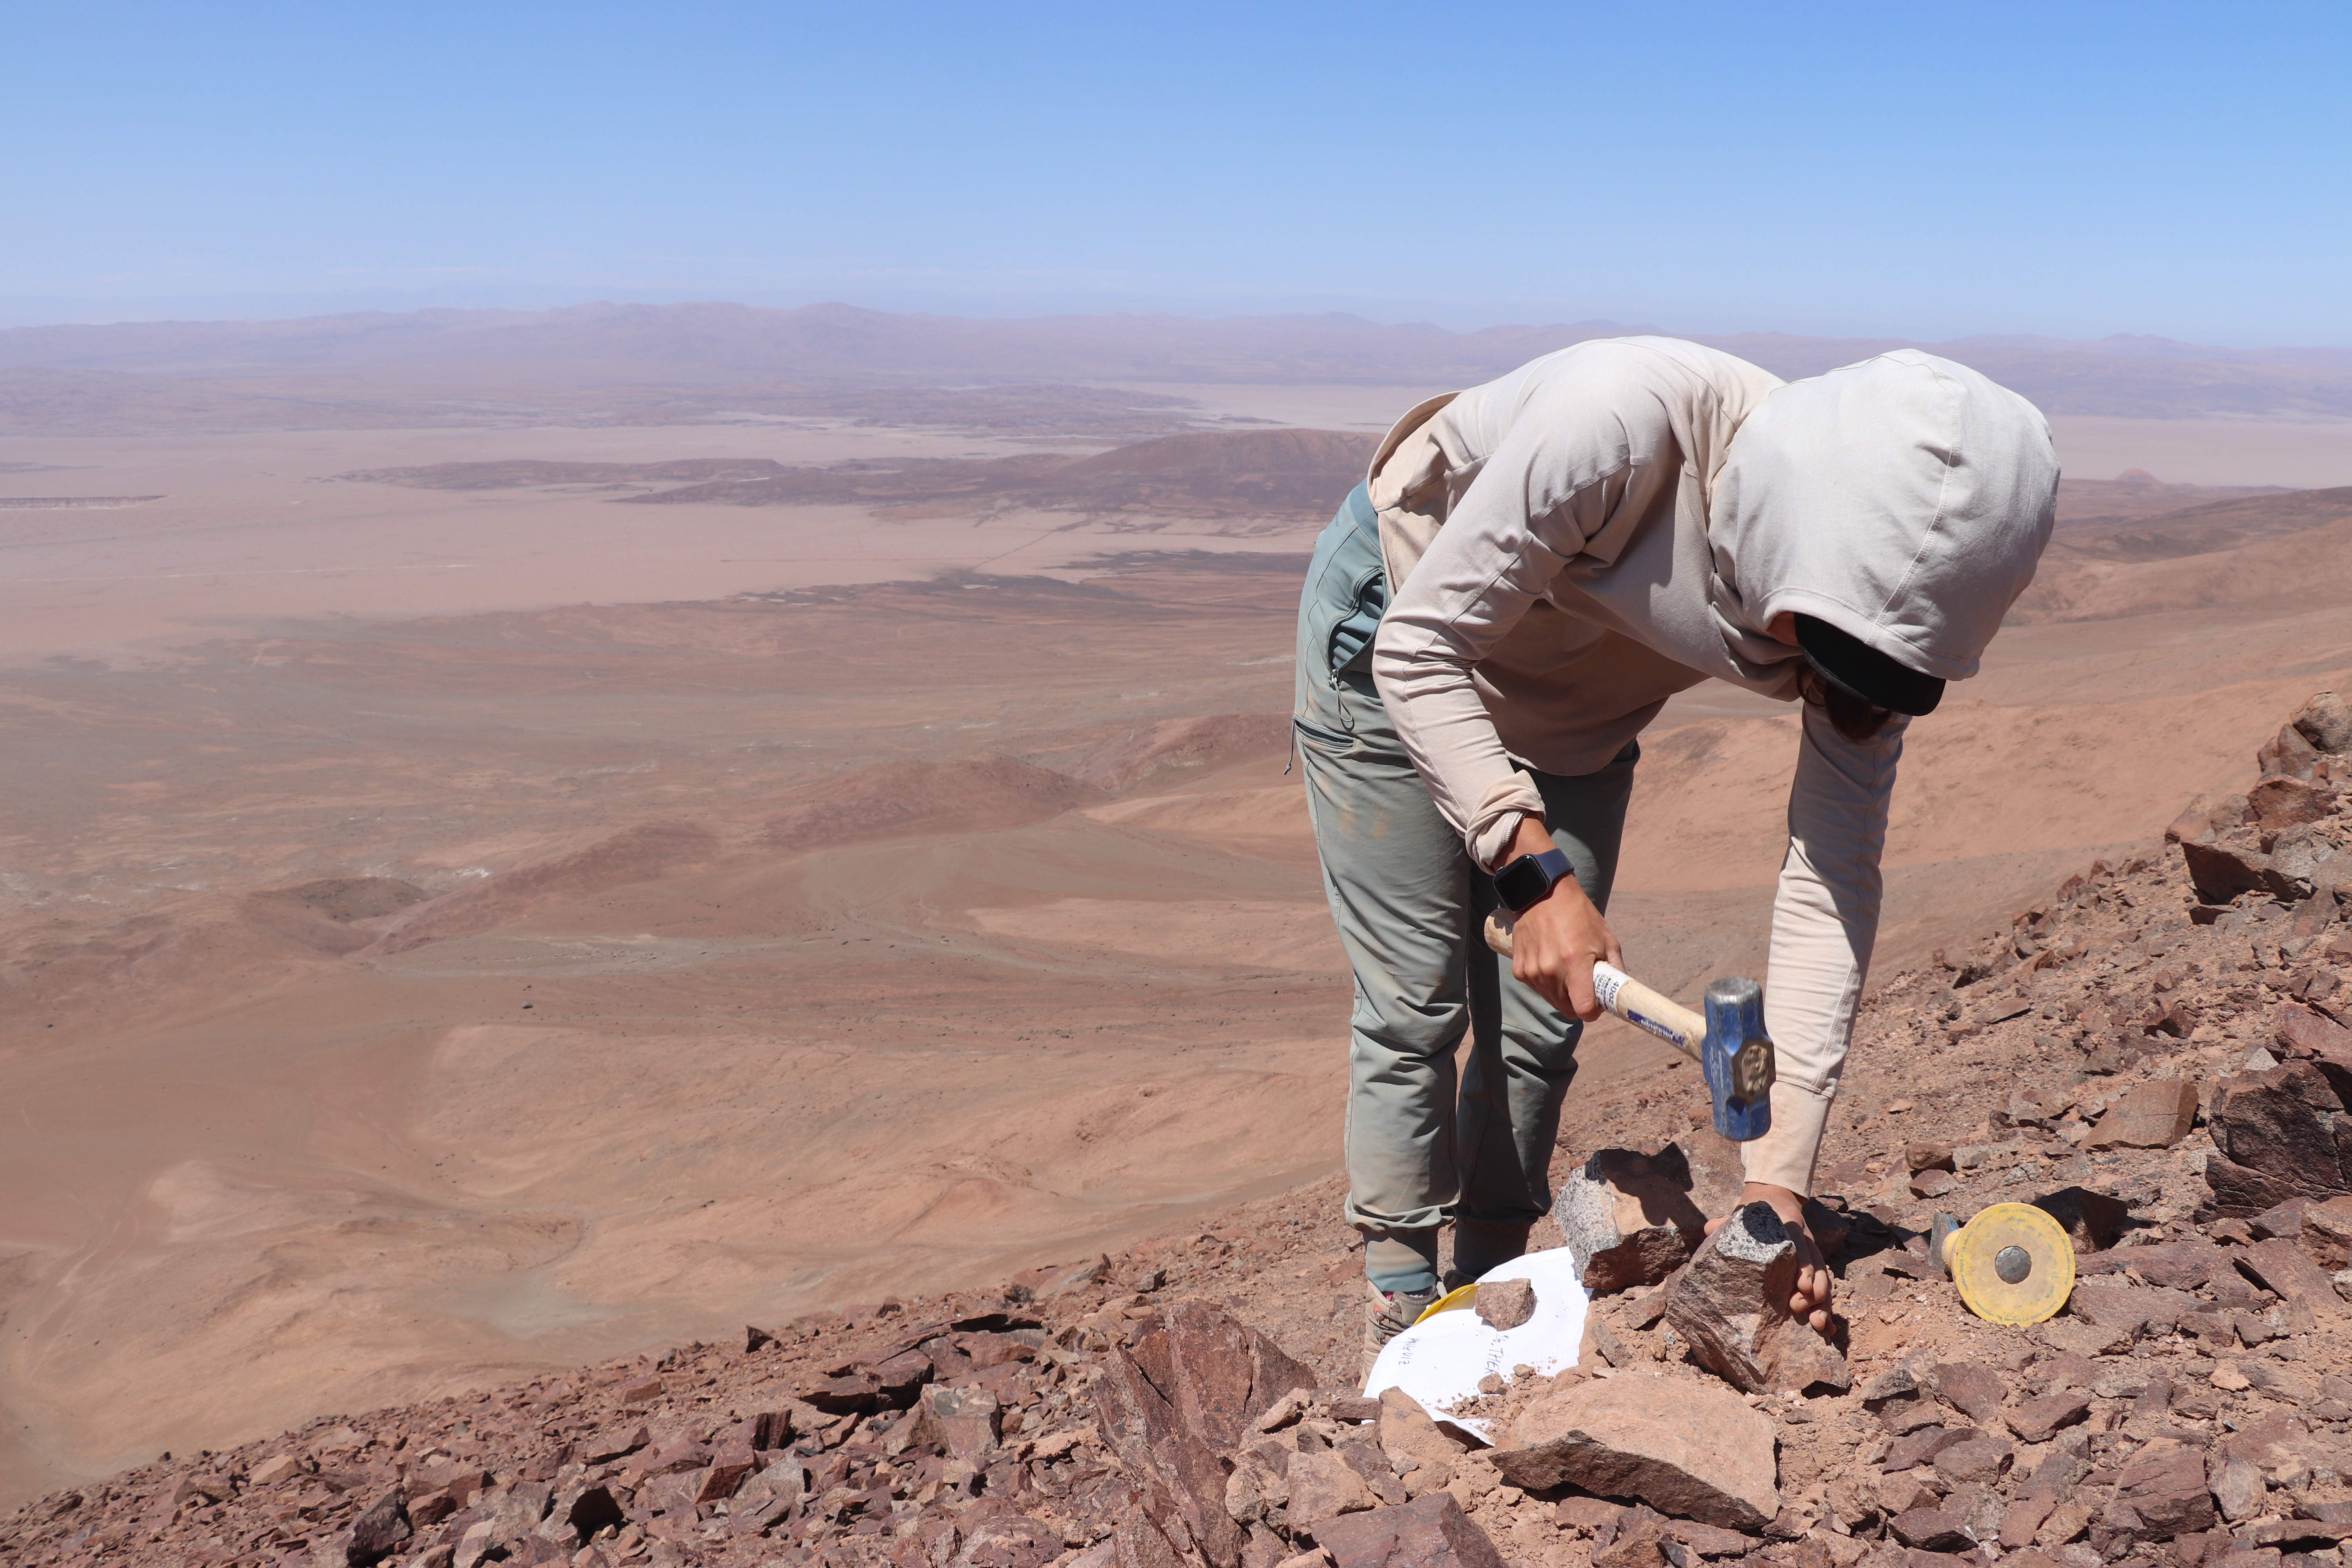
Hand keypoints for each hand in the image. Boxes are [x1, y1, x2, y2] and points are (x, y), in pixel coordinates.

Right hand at [1497, 819, 1620, 1020]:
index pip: (1583, 1009)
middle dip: (1578, 1001)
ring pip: (1552, 1001)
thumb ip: (1615, 970)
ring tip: (1566, 967)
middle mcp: (1550, 969)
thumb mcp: (1607, 938)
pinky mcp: (1519, 970)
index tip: (1597, 1003)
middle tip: (1583, 982)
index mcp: (1575, 962)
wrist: (1543, 895)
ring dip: (1562, 992)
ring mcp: (1532, 971)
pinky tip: (1550, 962)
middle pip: (1568, 1009)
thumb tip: (1619, 996)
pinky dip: (1546, 983)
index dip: (1594, 1011)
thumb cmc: (1580, 915)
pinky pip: (1537, 989)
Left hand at [1706, 1182, 1834, 1332]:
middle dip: (1813, 1290)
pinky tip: (1830, 1329)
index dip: (1804, 1266)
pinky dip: (1827, 1307)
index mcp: (1789, 1225)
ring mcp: (1813, 1254)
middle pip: (1816, 1266)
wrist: (1776, 1200)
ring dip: (1823, 1303)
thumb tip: (1710, 1228)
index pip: (1799, 1246)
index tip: (1802, 1286)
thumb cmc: (1756, 1213)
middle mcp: (1805, 1240)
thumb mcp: (1743, 1213)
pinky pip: (1825, 1287)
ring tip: (1819, 1325)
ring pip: (1824, 1279)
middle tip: (1798, 1308)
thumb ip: (1726, 1222)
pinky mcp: (1815, 1268)